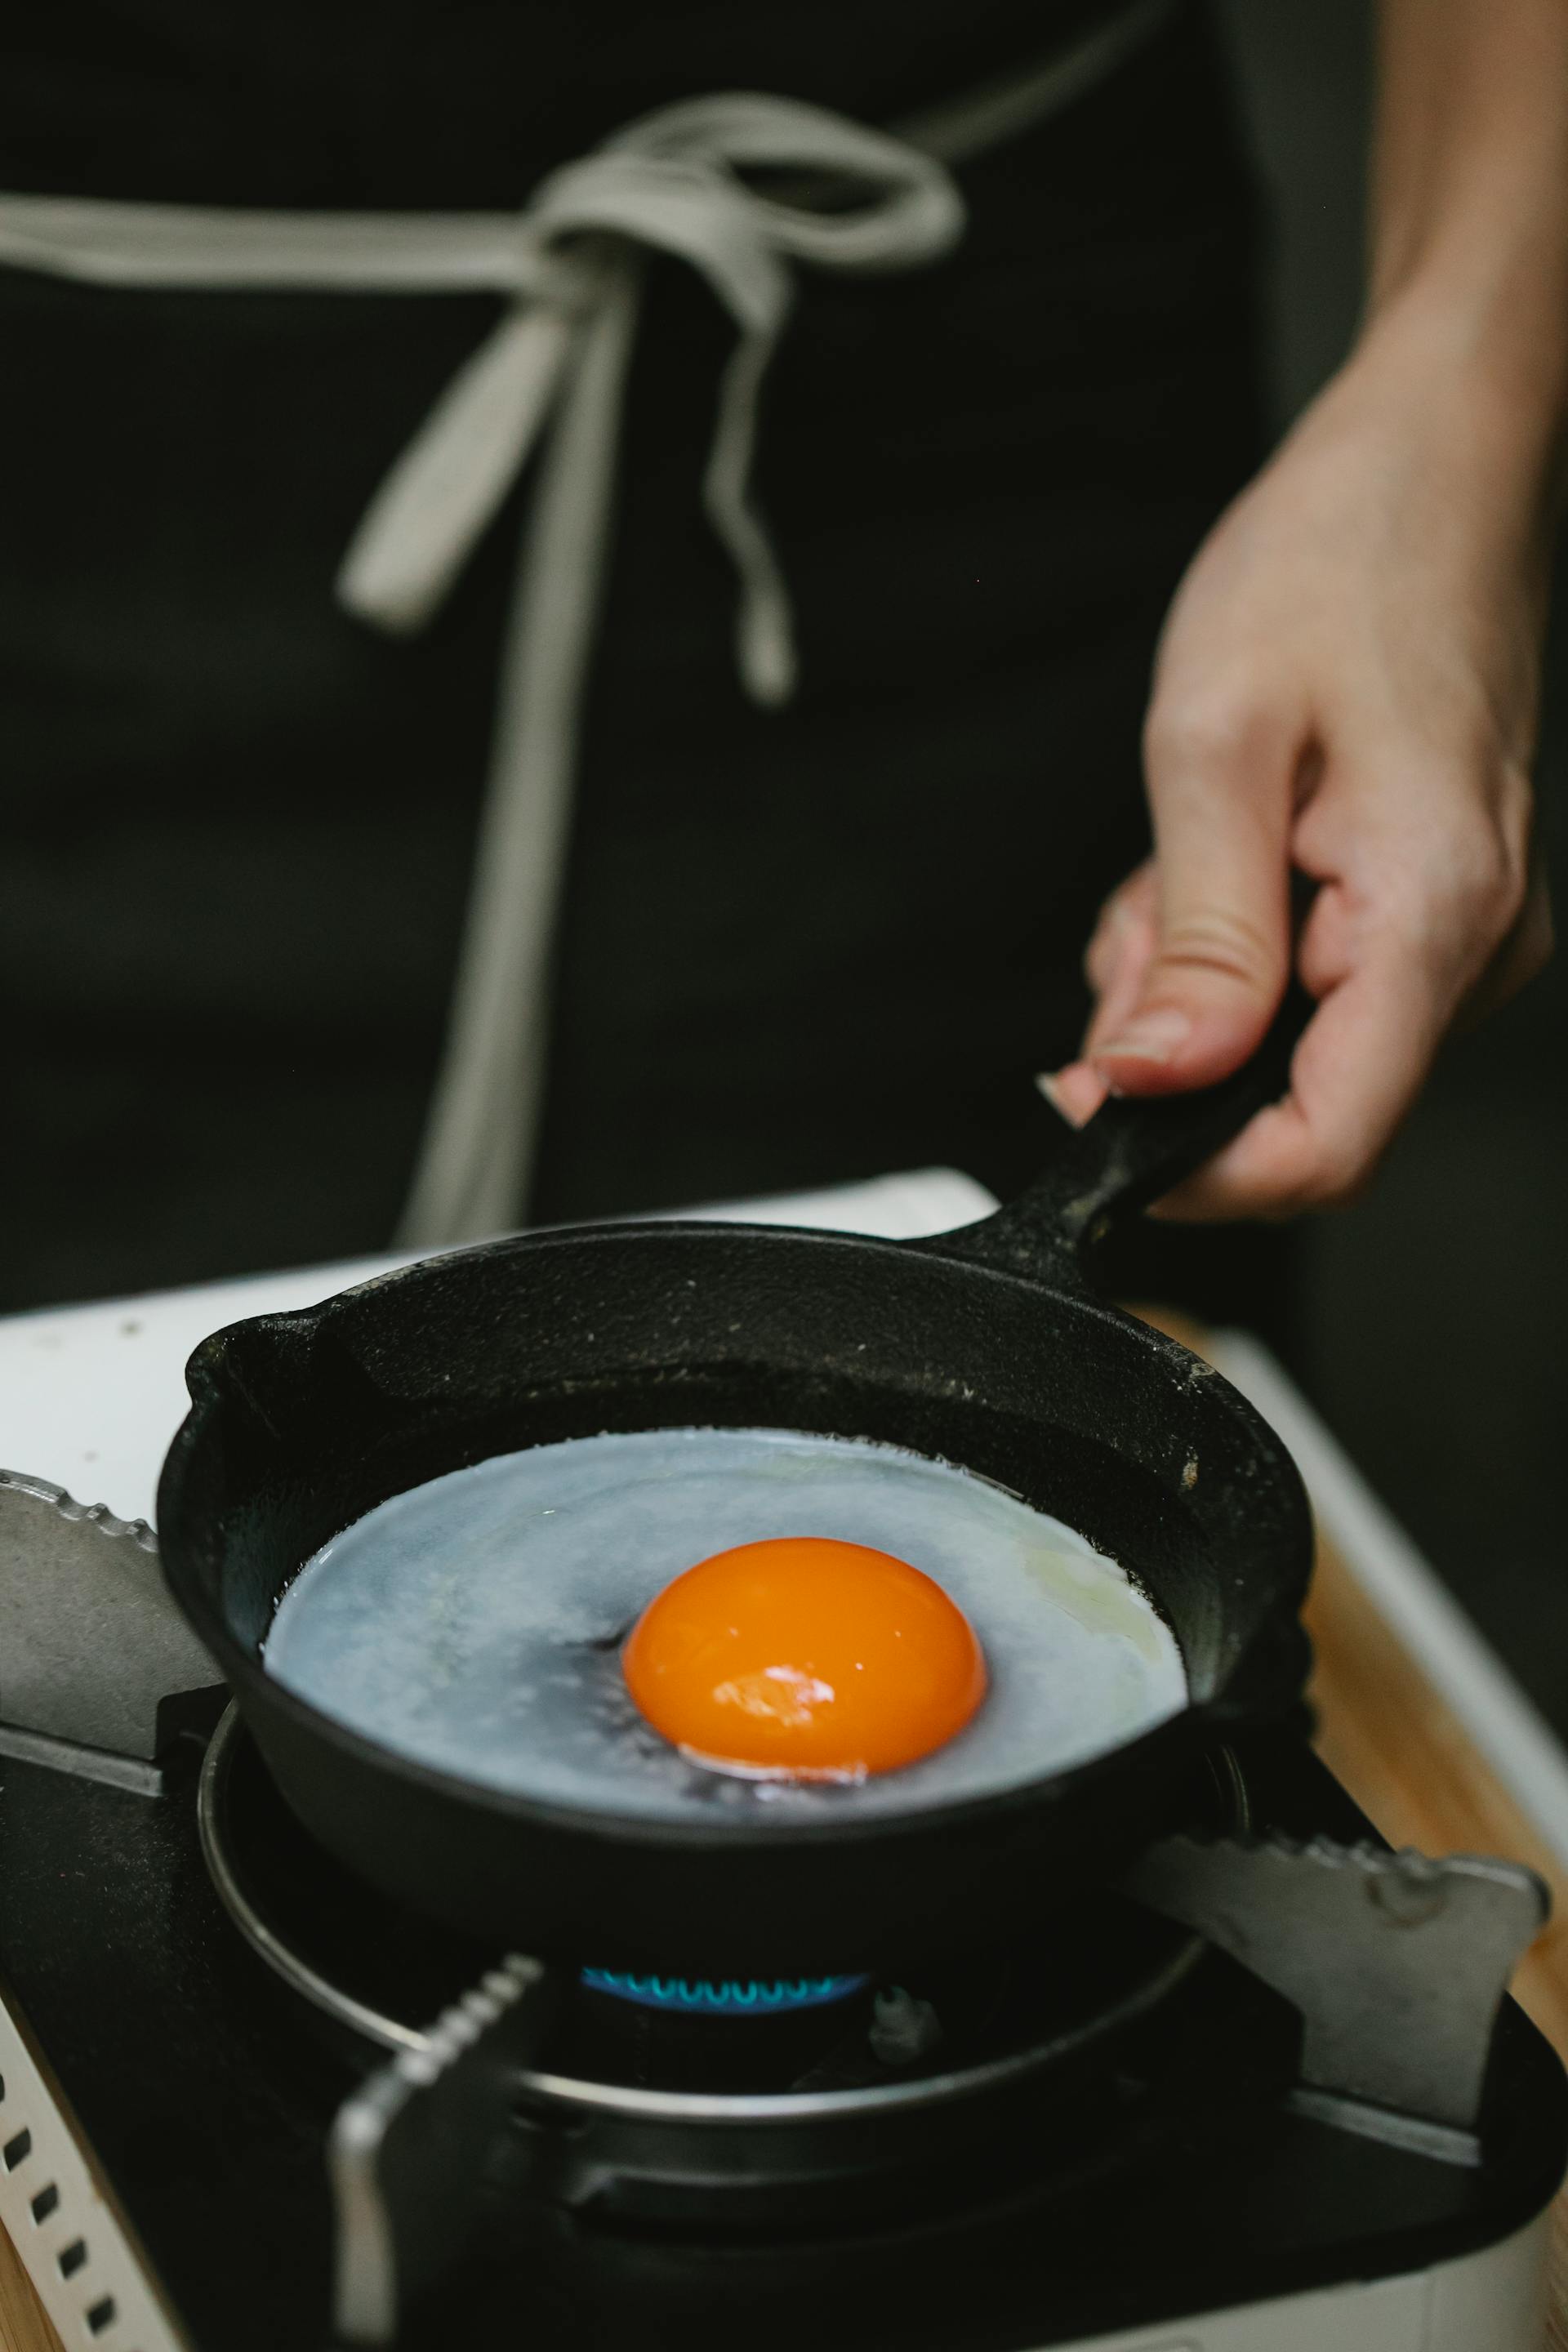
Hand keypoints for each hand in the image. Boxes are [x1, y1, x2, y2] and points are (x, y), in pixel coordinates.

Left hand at [1041, 308, 1553, 1217]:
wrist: (1432, 462)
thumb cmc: (1338, 560)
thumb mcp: (1216, 745)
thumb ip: (1192, 940)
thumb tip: (1150, 1084)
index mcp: (1430, 912)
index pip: (1329, 1148)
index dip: (1199, 1172)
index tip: (1101, 1123)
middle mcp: (1473, 943)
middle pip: (1302, 1102)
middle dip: (1183, 1047)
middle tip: (1138, 914)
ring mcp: (1465, 927)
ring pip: (1299, 1045)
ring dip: (1202, 982)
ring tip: (1184, 850)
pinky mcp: (1440, 903)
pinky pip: (1321, 985)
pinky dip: (1242, 944)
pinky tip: (1227, 848)